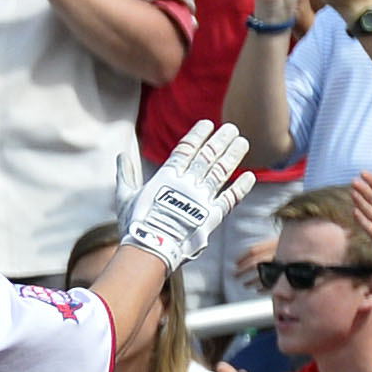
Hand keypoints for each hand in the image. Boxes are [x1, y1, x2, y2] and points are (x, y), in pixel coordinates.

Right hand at [124, 122, 258, 270]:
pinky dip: (240, 188)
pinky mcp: (212, 216)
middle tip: (232, 127)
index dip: (197, 136)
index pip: (185, 150)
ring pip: (221, 172)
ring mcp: (202, 199)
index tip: (208, 124)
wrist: (151, 248)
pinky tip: (250, 176)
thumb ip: (125, 174)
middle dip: (220, 140)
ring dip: (232, 156)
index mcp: (166, 178)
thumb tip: (121, 155)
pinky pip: (230, 199)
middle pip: (207, 157)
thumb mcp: (124, 196)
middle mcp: (187, 184)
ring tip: (242, 142)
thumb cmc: (135, 224)